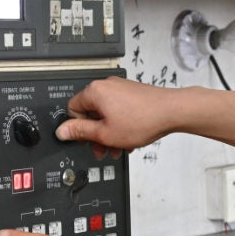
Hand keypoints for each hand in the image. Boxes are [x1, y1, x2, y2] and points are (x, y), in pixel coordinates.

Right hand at [57, 77, 187, 158]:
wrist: (172, 111)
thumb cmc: (142, 120)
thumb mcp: (105, 133)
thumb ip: (80, 132)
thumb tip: (62, 131)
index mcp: (94, 92)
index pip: (72, 109)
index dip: (78, 129)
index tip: (86, 141)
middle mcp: (106, 86)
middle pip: (90, 113)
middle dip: (96, 134)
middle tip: (103, 149)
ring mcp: (121, 88)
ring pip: (106, 114)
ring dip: (109, 133)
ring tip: (119, 148)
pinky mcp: (132, 93)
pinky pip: (119, 110)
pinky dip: (120, 124)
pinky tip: (130, 139)